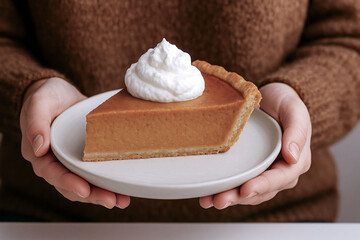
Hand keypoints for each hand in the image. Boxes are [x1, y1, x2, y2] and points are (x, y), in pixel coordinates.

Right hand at [20, 78, 129, 208]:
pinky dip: (107, 183)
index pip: (52, 173)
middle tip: (111, 200)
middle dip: (92, 195)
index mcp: (39, 153)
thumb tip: (39, 147)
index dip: (68, 183)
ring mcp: (71, 162)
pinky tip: (122, 189)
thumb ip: (36, 122)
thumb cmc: (48, 95)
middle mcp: (55, 162)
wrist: (63, 93)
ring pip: (85, 184)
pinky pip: (94, 174)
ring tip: (121, 200)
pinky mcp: (84, 159)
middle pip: (71, 185)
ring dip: (102, 194)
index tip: (85, 189)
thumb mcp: (40, 102)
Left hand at [199, 83, 311, 208]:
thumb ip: (297, 131)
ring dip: (228, 198)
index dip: (262, 186)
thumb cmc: (285, 103)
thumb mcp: (294, 111)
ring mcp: (262, 172)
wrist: (272, 98)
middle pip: (260, 191)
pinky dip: (222, 190)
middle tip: (220, 200)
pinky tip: (207, 195)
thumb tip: (293, 157)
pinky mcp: (248, 169)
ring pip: (246, 192)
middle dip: (239, 198)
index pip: (279, 179)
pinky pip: (237, 184)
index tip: (246, 190)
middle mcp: (279, 172)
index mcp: (295, 162)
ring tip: (209, 201)